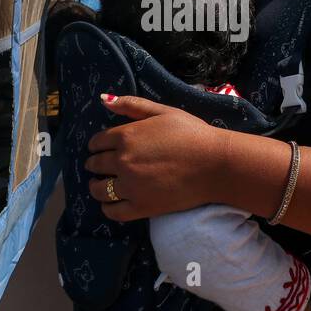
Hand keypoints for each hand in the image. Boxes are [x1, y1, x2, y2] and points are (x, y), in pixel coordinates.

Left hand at [84, 95, 225, 221]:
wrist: (216, 164)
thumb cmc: (192, 133)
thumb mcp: (163, 111)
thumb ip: (132, 104)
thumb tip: (103, 99)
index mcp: (126, 136)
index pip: (96, 142)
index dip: (96, 145)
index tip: (99, 148)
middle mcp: (123, 161)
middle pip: (95, 165)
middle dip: (95, 164)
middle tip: (99, 166)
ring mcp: (131, 187)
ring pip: (99, 190)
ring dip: (96, 186)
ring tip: (100, 185)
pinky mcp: (141, 207)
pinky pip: (113, 211)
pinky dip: (107, 207)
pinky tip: (111, 203)